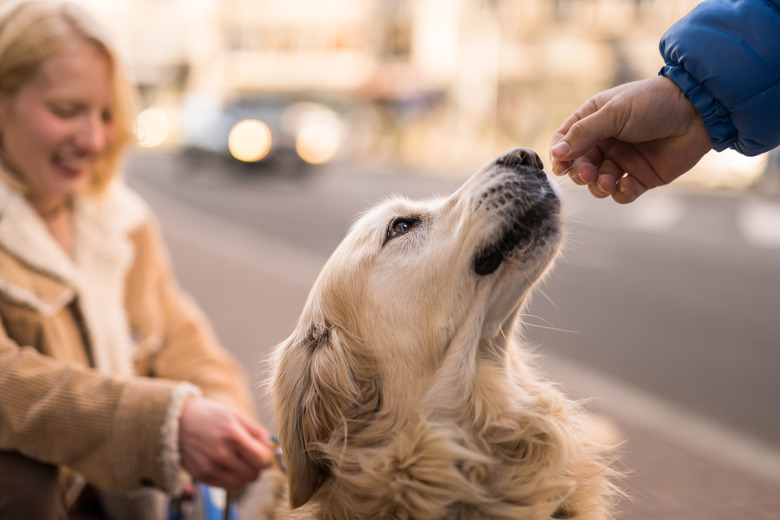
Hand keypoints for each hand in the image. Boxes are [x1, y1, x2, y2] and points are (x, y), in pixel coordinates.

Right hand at [178, 397, 273, 490]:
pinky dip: (230, 478)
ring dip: (243, 475)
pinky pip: (225, 486)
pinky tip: (225, 465)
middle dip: (256, 467)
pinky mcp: (201, 476)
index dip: (266, 457)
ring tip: (237, 461)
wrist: (178, 421)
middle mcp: (221, 454)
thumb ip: (257, 431)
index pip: (262, 460)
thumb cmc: (210, 416)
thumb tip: (271, 446)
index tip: (262, 452)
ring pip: (241, 484)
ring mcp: (210, 467)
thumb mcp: (236, 415)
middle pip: (253, 475)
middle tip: (250, 457)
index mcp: (233, 435)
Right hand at [550, 76, 713, 202]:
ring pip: (598, 183)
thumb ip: (584, 133)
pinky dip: (619, 193)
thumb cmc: (654, 103)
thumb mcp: (614, 113)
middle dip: (580, 172)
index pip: (565, 141)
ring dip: (599, 185)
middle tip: (588, 173)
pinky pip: (621, 193)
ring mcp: (623, 161)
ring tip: (609, 181)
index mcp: (594, 120)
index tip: (562, 166)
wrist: (699, 112)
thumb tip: (556, 154)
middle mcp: (606, 142)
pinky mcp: (641, 177)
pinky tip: (624, 185)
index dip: (561, 155)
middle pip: (579, 165)